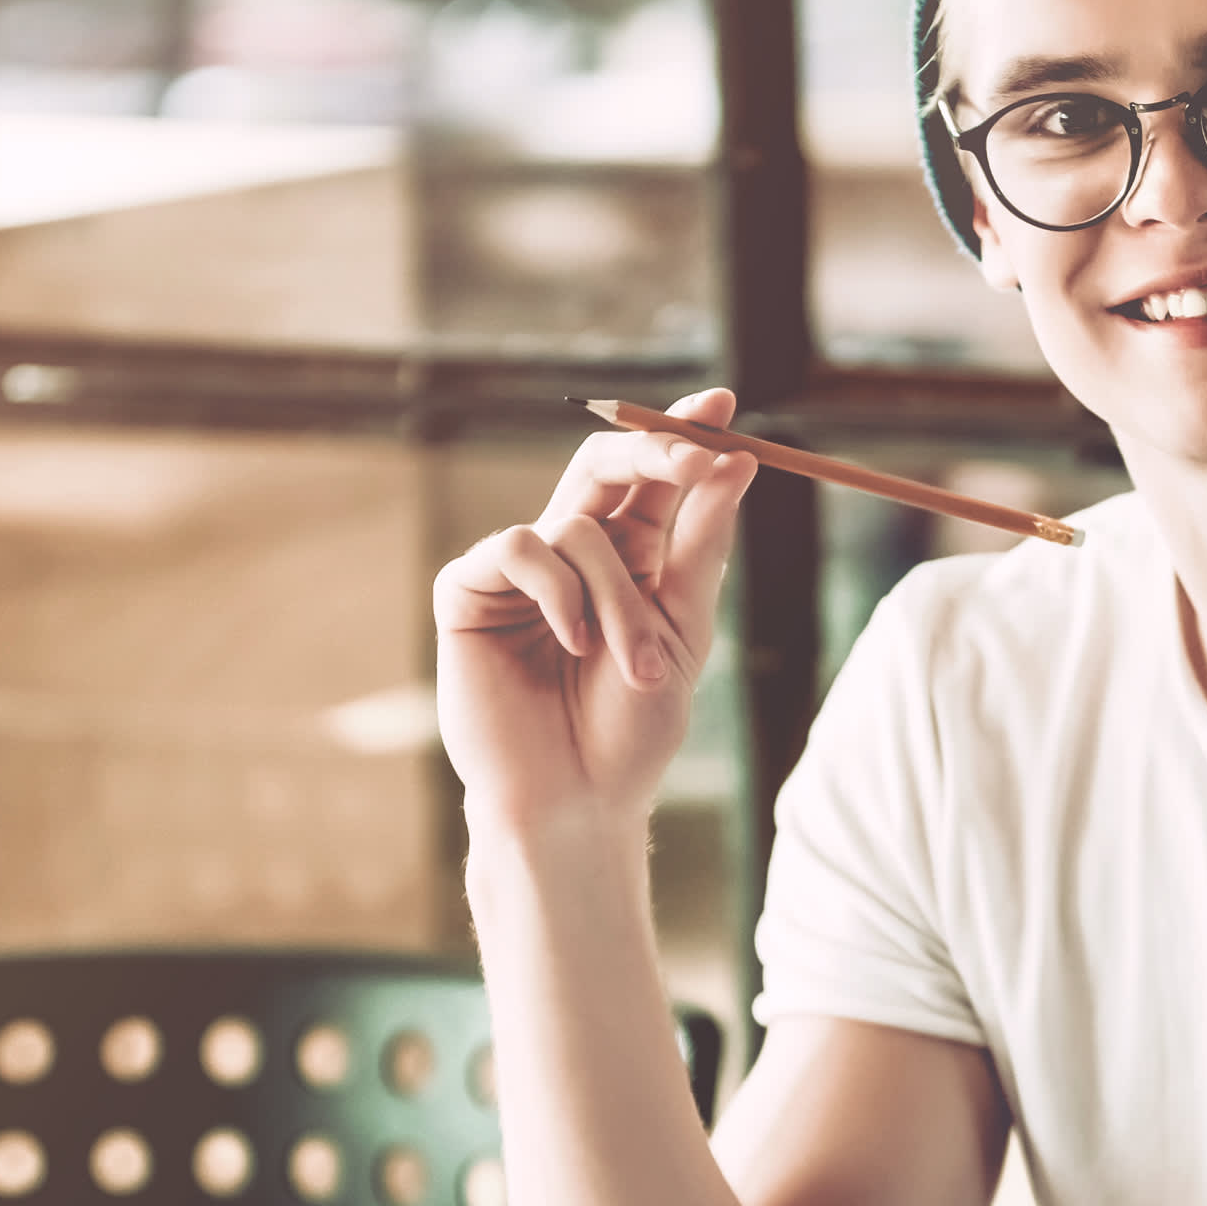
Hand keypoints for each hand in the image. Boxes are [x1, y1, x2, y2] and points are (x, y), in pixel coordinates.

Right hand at [433, 389, 754, 847]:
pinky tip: (570, 643)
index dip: (682, 433)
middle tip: (696, 456)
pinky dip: (557, 592)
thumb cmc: (630, 731)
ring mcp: (518, 573)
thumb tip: (738, 461)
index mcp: (626, 560)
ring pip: (577, 525)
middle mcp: (571, 554)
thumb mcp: (685, 630)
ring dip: (618, 595)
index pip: (653, 477)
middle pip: (603, 464)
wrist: (576, 800)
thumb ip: (703, 546)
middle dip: (653, 450)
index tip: (727, 405)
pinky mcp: (468, 593)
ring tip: (630, 663)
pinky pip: (519, 549)